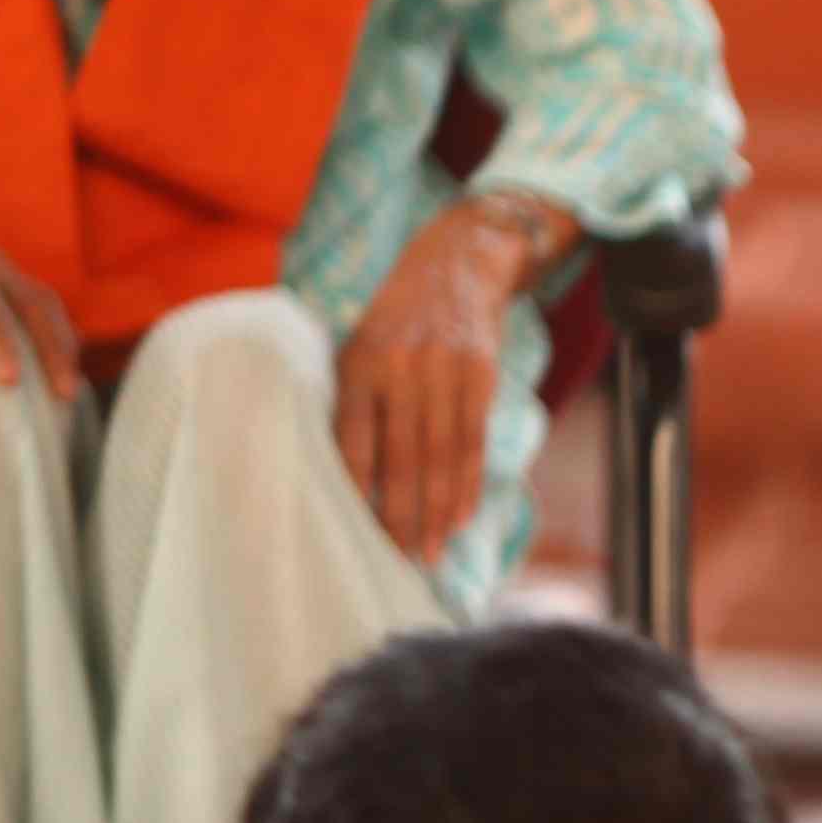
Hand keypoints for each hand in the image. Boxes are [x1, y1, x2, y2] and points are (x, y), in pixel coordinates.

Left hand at [334, 198, 557, 568]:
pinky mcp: (481, 376)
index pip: (356, 440)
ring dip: (437, 510)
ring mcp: (445, 371)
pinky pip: (473, 440)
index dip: (359, 491)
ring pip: (441, 455)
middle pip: (402, 456)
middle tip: (398, 559)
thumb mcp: (359, 344)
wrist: (458, 263)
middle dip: (401, 514)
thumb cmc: (396, 319)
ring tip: (431, 552)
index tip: (354, 535)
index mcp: (358, 363)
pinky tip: (460, 516)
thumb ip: (352, 398)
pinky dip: (468, 483)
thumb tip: (340, 472)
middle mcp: (400, 368)